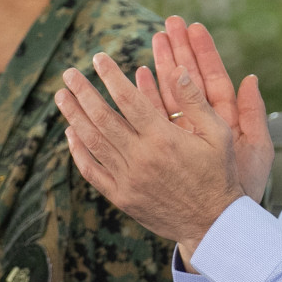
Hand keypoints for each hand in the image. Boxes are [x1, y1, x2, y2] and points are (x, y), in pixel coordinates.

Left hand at [56, 53, 245, 259]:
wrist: (213, 224)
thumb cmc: (219, 174)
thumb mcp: (219, 133)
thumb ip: (195, 101)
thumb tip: (177, 69)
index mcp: (164, 138)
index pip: (128, 99)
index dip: (110, 76)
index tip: (98, 58)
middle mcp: (141, 157)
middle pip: (102, 118)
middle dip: (83, 92)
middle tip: (69, 73)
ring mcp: (128, 179)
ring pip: (92, 142)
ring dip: (74, 117)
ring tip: (61, 96)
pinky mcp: (122, 197)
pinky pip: (92, 171)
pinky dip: (78, 151)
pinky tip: (71, 134)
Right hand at [153, 18, 272, 203]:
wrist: (221, 218)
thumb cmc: (242, 185)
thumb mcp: (255, 150)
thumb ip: (253, 116)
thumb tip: (252, 79)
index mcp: (226, 117)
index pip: (214, 76)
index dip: (205, 51)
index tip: (195, 26)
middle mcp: (204, 120)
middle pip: (190, 77)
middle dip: (181, 49)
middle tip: (170, 22)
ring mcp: (184, 129)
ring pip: (171, 91)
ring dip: (164, 64)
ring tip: (155, 38)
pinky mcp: (169, 142)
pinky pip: (156, 114)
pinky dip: (148, 95)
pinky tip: (138, 76)